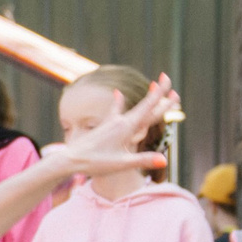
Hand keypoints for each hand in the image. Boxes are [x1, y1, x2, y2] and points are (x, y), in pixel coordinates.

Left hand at [44, 74, 176, 178]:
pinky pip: (115, 110)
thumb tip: (165, 160)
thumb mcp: (121, 163)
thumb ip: (143, 160)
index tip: (172, 86)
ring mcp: (111, 123)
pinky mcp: (104, 127)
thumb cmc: (94, 162)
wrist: (69, 159)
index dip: (161, 97)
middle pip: (144, 105)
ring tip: (151, 85)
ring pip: (132, 108)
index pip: (148, 110)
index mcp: (126, 128)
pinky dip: (119, 102)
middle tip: (167, 78)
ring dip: (144, 99)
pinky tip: (117, 92)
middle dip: (157, 93)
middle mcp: (119, 121)